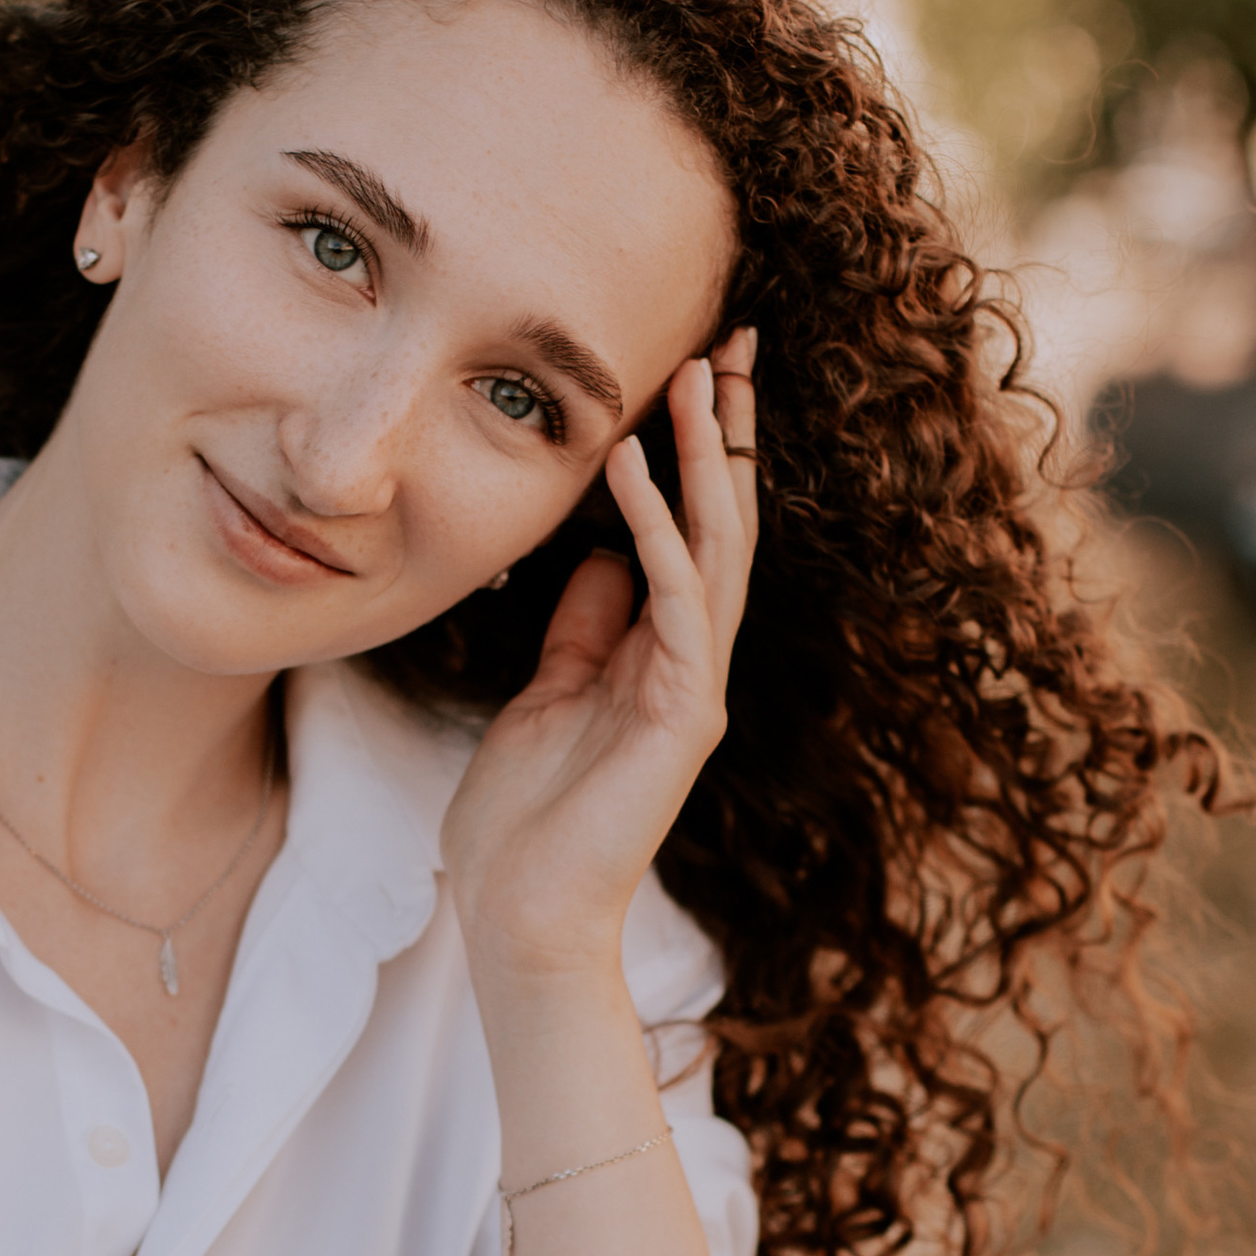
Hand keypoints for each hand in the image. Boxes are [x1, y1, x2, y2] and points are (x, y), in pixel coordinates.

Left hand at [442, 333, 757, 979]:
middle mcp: (692, 662)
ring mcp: (694, 687)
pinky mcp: (680, 715)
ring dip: (708, 459)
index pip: (694, 530)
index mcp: (661, 654)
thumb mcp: (544, 695)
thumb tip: (598, 554)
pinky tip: (637, 468)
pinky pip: (674, 601)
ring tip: (698, 376)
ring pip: (716, 548)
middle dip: (729, 431)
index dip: (701, 451)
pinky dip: (656, 529)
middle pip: (725, 522)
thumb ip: (580, 627)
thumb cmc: (522, 821)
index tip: (697, 369)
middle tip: (735, 339)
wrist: (520, 915)